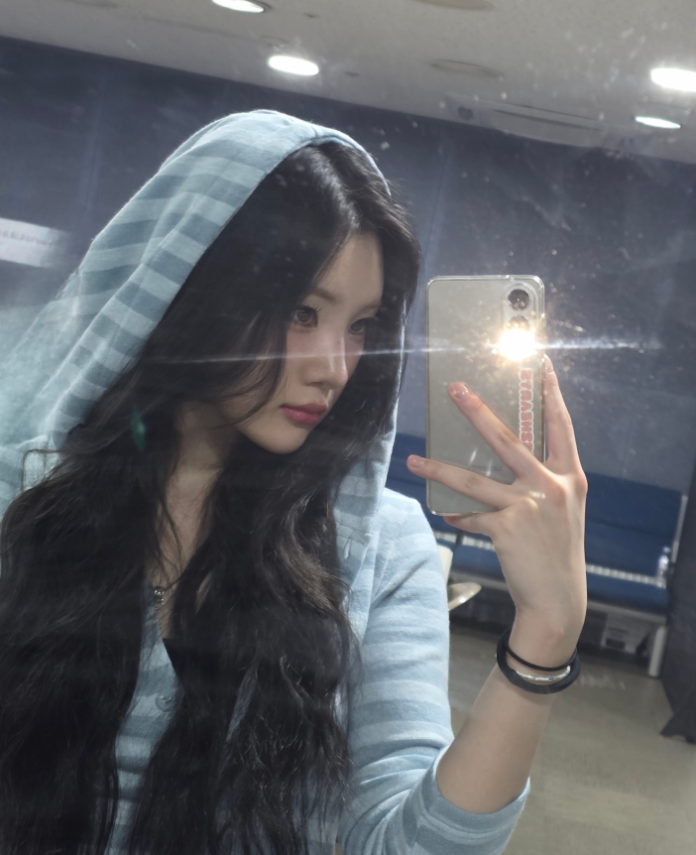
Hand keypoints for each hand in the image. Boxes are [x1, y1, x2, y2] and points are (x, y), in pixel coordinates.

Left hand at [407, 357, 587, 643]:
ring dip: (439, 469)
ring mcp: (530, 506)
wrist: (558, 599)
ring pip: (473, 479)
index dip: (551, 394)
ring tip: (414, 461)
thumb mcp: (563, 509)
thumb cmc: (558, 551)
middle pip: (507, 439)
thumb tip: (505, 459)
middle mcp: (553, 486)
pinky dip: (457, 515)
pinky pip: (471, 516)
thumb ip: (542, 480)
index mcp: (571, 477)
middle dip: (478, 410)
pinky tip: (446, 514)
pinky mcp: (508, 528)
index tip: (540, 365)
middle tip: (455, 388)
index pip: (561, 427)